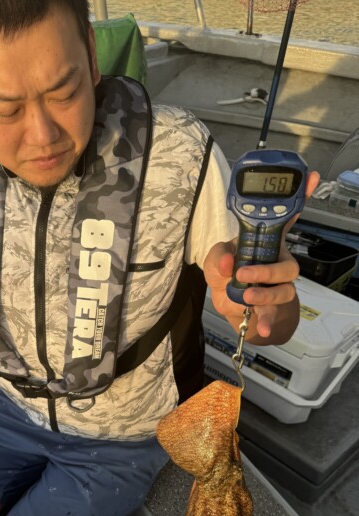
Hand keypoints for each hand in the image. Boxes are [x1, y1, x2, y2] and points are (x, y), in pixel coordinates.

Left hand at [204, 170, 319, 342]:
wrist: (231, 305)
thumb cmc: (227, 276)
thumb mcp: (214, 263)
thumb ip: (216, 258)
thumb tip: (227, 262)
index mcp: (263, 242)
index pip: (285, 218)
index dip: (300, 198)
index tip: (310, 179)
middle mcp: (276, 260)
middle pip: (288, 262)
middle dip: (267, 269)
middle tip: (243, 273)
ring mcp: (278, 283)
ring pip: (286, 285)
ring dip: (265, 293)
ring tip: (246, 296)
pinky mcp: (274, 303)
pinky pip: (276, 310)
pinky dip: (267, 319)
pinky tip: (263, 327)